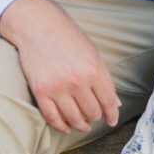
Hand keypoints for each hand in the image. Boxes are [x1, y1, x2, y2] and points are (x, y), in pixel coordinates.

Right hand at [0, 0, 120, 132]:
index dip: (112, 115)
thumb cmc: (69, 38)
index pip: (108, 101)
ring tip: (83, 124)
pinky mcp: (40, 92)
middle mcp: (76, 81)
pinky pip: (52, 118)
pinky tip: (67, 126)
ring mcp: (57, 88)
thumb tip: (115, 105)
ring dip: (81, 125)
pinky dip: (61, 126)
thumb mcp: (93, 54)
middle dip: (96, 117)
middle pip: (92, 112)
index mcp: (93, 69)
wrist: (39, 26)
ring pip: (74, 119)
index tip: (112, 120)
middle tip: (95, 116)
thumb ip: (105, 79)